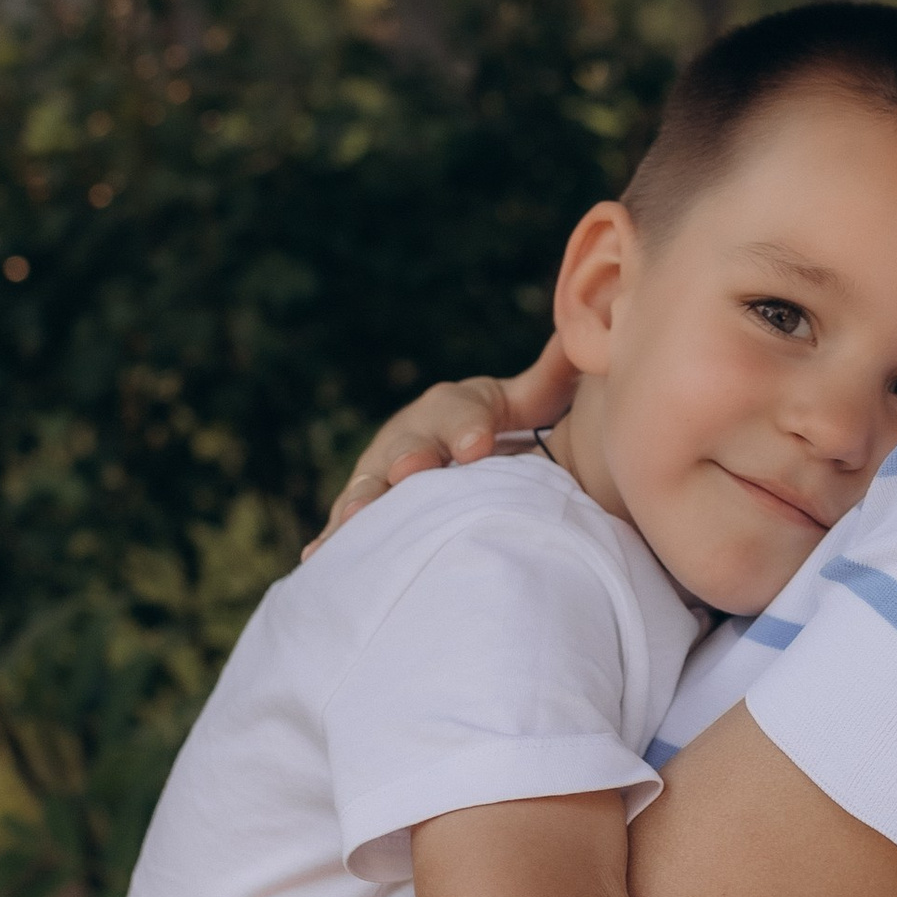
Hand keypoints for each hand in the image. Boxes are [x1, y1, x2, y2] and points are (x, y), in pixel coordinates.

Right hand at [309, 331, 576, 552]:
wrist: (451, 464)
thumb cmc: (490, 431)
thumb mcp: (523, 404)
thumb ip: (549, 379)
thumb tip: (579, 338)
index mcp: (448, 410)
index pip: (457, 410)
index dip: (466, 424)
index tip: (479, 445)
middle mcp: (407, 439)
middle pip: (405, 446)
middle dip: (408, 457)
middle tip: (413, 470)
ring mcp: (379, 479)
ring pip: (369, 488)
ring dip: (361, 502)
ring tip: (357, 518)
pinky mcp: (365, 517)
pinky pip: (345, 531)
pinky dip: (331, 543)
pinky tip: (317, 558)